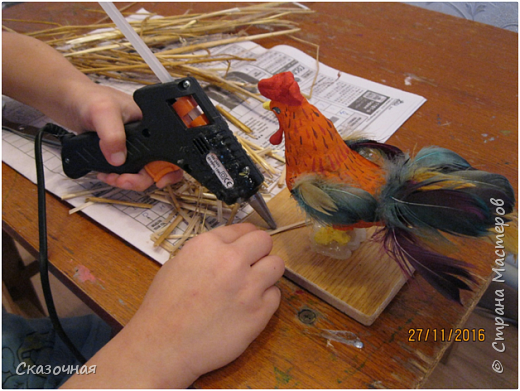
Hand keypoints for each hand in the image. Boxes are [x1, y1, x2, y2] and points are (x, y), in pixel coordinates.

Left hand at [2, 32, 181, 191]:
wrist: (69, 103)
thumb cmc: (90, 99)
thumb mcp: (104, 112)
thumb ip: (112, 135)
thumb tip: (119, 160)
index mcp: (154, 125)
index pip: (171, 152)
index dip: (169, 170)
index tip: (158, 180)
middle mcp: (148, 138)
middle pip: (158, 169)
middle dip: (141, 180)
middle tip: (123, 180)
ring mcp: (136, 147)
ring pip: (142, 174)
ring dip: (127, 181)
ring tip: (110, 177)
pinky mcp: (122, 154)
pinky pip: (128, 173)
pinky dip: (118, 178)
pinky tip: (105, 173)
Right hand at [62, 223, 283, 387]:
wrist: (163, 346)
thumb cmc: (164, 306)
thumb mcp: (178, 263)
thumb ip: (208, 251)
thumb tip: (230, 247)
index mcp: (209, 245)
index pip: (244, 228)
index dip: (245, 238)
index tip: (246, 247)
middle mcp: (232, 261)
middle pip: (265, 241)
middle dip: (259, 251)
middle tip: (251, 265)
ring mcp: (248, 287)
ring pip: (277, 265)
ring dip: (266, 273)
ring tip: (252, 285)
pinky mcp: (259, 313)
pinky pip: (275, 295)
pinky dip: (265, 299)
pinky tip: (249, 306)